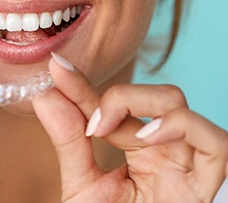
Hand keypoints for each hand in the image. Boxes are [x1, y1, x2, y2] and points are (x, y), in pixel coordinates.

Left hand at [33, 54, 227, 202]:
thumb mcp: (83, 185)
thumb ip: (68, 141)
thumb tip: (43, 96)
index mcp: (138, 148)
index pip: (113, 103)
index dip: (83, 85)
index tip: (57, 67)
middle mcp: (164, 150)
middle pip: (151, 94)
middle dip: (119, 95)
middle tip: (91, 123)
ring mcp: (185, 165)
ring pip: (179, 105)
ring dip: (145, 103)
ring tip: (109, 129)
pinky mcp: (204, 188)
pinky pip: (216, 145)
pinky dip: (183, 129)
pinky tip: (148, 139)